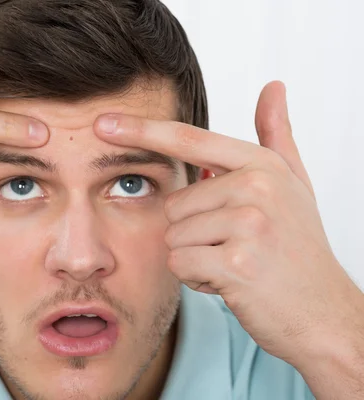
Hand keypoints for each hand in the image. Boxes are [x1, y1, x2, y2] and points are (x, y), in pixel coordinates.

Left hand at [93, 81, 363, 369]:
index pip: (187, 140)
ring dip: (195, 258)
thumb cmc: (300, 248)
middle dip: (193, 232)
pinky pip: (180, 264)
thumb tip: (273, 87)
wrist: (323, 311)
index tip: (102, 123)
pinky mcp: (237, 262)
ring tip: (235, 263)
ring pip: (172, 237)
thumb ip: (277, 135)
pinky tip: (231, 282)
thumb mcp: (293, 184)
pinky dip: (198, 279)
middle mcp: (256, 187)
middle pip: (173, 204)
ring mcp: (248, 224)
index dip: (141, 130)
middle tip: (234, 246)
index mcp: (261, 165)